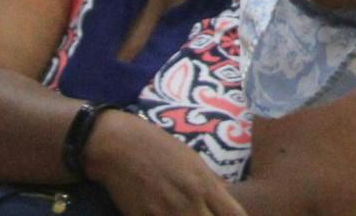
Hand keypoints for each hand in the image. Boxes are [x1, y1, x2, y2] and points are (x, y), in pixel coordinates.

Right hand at [85, 108, 245, 214]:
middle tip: (205, 214)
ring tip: (185, 214)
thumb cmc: (160, 148)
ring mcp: (166, 213)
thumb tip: (227, 197)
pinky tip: (166, 214)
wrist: (120, 147)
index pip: (235, 215)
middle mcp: (189, 202)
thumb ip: (212, 182)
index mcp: (204, 185)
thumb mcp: (193, 159)